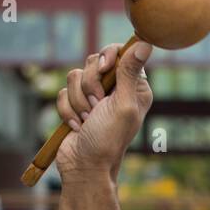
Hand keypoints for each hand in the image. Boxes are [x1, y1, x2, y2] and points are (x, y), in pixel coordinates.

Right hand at [55, 41, 153, 182]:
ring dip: (78, 102)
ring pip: (74, 76)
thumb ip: (130, 73)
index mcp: (134, 87)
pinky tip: (79, 127)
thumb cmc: (108, 139)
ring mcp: (94, 96)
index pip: (119, 52)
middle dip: (90, 86)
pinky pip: (62, 91)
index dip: (107, 57)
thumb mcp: (122, 105)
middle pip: (92, 62)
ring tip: (88, 121)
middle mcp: (115, 88)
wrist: (85, 165)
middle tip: (98, 107)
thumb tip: (146, 44)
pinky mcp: (75, 104)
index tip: (103, 69)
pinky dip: (68, 111)